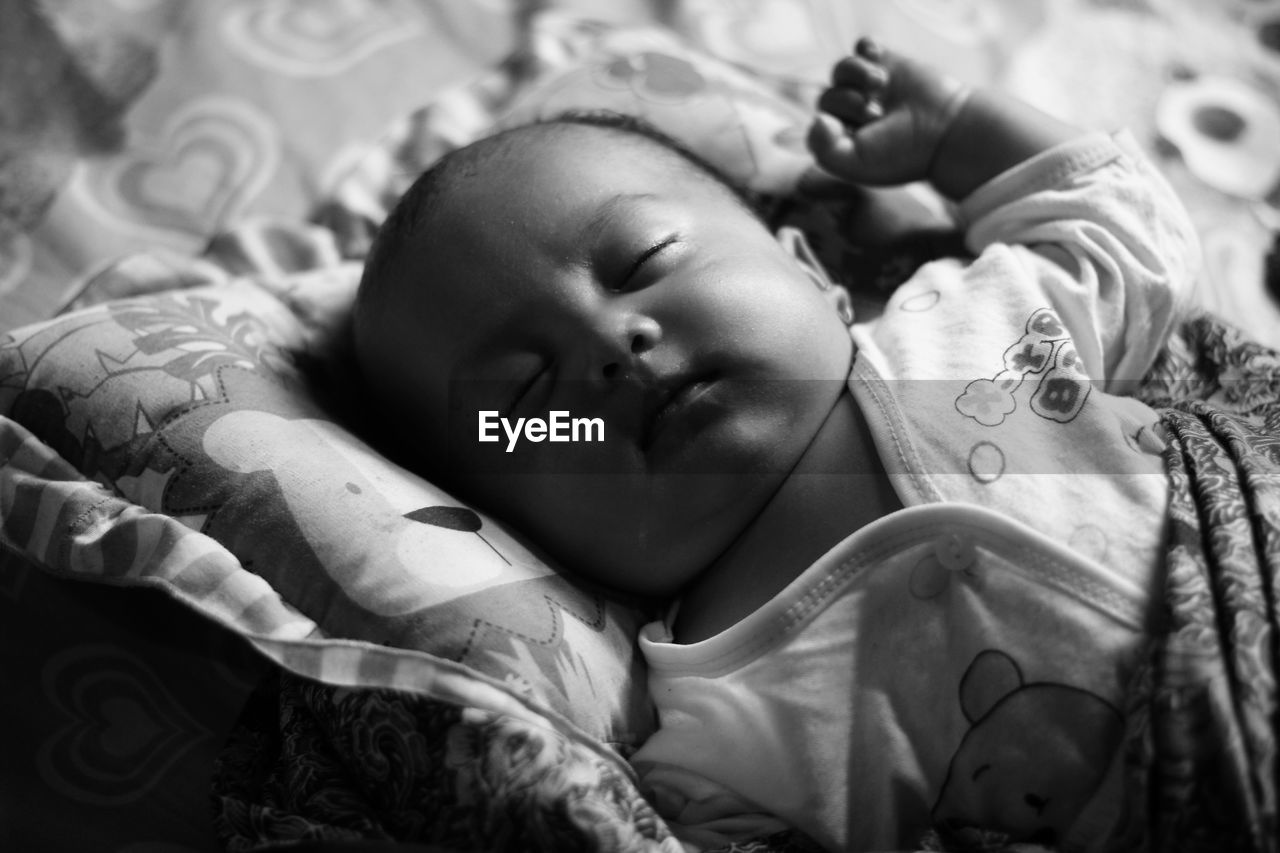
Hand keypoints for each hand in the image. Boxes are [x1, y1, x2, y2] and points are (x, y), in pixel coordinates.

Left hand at [807, 38, 970, 187]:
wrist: (947, 130)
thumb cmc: (903, 153)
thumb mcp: (855, 162)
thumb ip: (823, 149)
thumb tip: (816, 119)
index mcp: (844, 139)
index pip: (818, 123)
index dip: (831, 126)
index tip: (861, 133)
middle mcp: (854, 113)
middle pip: (827, 96)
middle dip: (847, 103)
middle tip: (875, 114)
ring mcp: (870, 88)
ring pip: (841, 69)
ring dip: (855, 73)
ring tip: (880, 84)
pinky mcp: (889, 63)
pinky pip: (863, 47)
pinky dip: (866, 50)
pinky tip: (878, 60)